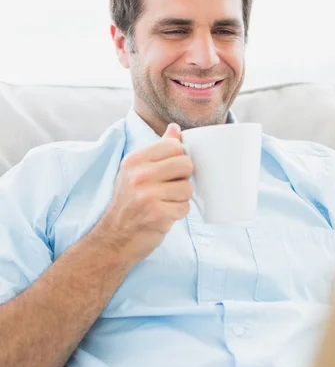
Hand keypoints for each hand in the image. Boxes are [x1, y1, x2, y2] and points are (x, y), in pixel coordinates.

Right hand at [97, 123, 193, 264]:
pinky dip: (177, 214)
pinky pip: (184, 208)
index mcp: (134, 160)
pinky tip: (163, 215)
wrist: (114, 238)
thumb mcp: (136, 171)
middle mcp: (139, 175)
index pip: (174, 146)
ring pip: (187, 188)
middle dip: (183, 179)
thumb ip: (158, 149)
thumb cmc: (129, 203)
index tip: (169, 171)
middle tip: (168, 189)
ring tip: (164, 203)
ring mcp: (147, 195)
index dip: (179, 158)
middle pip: (186, 165)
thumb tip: (175, 128)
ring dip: (180, 199)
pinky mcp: (157, 215)